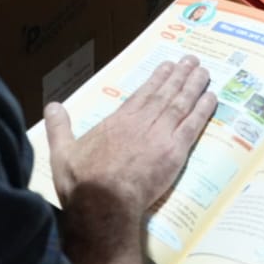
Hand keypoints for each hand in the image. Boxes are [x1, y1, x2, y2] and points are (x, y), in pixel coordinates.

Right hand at [44, 56, 216, 256]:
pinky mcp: (175, 152)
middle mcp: (142, 122)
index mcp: (118, 121)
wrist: (103, 203)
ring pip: (181, 104)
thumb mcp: (62, 152)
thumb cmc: (82, 181)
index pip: (143, 93)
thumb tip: (52, 106)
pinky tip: (212, 98)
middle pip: (165, 94)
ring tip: (204, 72)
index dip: (157, 78)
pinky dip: (203, 110)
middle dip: (180, 75)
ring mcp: (160, 135)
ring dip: (194, 86)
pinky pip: (193, 126)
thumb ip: (59, 127)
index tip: (168, 66)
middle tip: (193, 60)